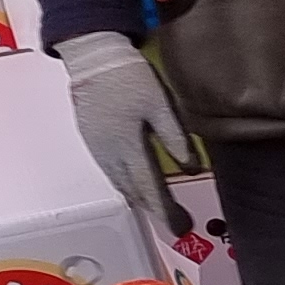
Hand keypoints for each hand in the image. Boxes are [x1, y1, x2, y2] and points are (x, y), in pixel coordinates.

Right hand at [55, 30, 190, 232]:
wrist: (92, 57)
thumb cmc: (127, 77)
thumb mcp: (160, 106)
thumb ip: (175, 139)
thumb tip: (192, 168)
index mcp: (128, 147)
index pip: (150, 189)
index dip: (167, 211)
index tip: (181, 227)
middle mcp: (109, 154)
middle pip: (134, 191)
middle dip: (156, 210)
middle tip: (176, 223)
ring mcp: (98, 148)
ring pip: (121, 184)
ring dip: (140, 199)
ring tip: (159, 210)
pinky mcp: (92, 140)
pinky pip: (111, 172)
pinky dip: (126, 185)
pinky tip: (135, 186)